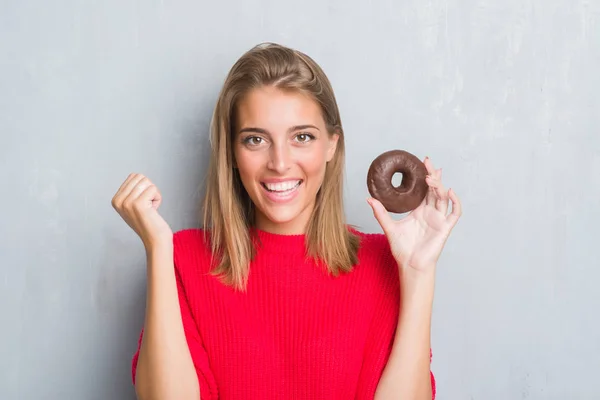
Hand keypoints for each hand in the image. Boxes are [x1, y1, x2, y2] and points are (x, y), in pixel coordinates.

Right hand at [111, 173, 172, 249]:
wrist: (155, 239)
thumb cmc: (148, 221)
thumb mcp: (133, 205)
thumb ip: (131, 191)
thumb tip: (135, 175)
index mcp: (115, 200)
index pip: (134, 176)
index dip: (144, 188)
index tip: (143, 203)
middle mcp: (118, 201)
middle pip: (140, 177)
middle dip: (149, 189)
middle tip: (148, 205)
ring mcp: (127, 203)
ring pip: (147, 182)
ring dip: (154, 194)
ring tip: (150, 208)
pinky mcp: (138, 204)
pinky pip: (153, 189)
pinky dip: (158, 198)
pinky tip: (153, 210)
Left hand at [367, 157, 461, 272]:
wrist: (410, 264)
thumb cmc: (401, 248)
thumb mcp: (389, 227)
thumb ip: (380, 213)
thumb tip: (369, 199)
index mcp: (418, 210)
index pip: (424, 189)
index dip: (425, 176)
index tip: (421, 163)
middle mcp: (430, 212)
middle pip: (435, 189)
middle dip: (433, 175)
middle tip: (427, 163)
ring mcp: (439, 219)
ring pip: (443, 197)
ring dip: (439, 186)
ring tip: (431, 177)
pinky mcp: (445, 228)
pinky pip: (454, 213)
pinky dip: (455, 202)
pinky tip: (450, 192)